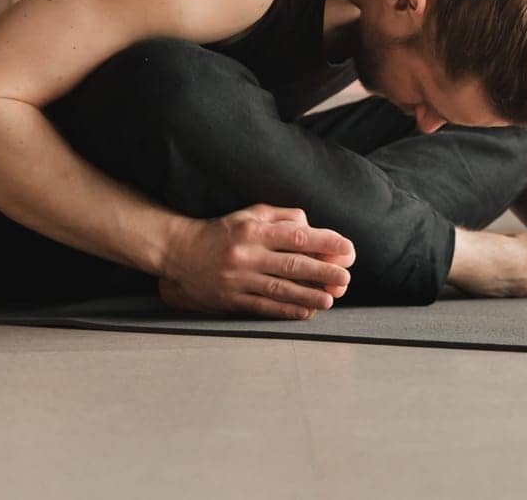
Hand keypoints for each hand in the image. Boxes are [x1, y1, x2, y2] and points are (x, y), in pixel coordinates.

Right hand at [158, 204, 353, 320]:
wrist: (179, 253)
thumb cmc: (223, 231)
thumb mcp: (251, 214)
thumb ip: (283, 217)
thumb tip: (312, 228)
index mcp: (255, 230)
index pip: (297, 236)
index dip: (325, 243)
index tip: (347, 250)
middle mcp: (247, 254)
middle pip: (292, 264)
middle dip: (323, 272)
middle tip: (345, 279)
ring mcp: (239, 279)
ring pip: (280, 289)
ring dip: (309, 295)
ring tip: (331, 299)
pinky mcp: (231, 298)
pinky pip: (264, 306)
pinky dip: (287, 310)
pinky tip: (306, 311)